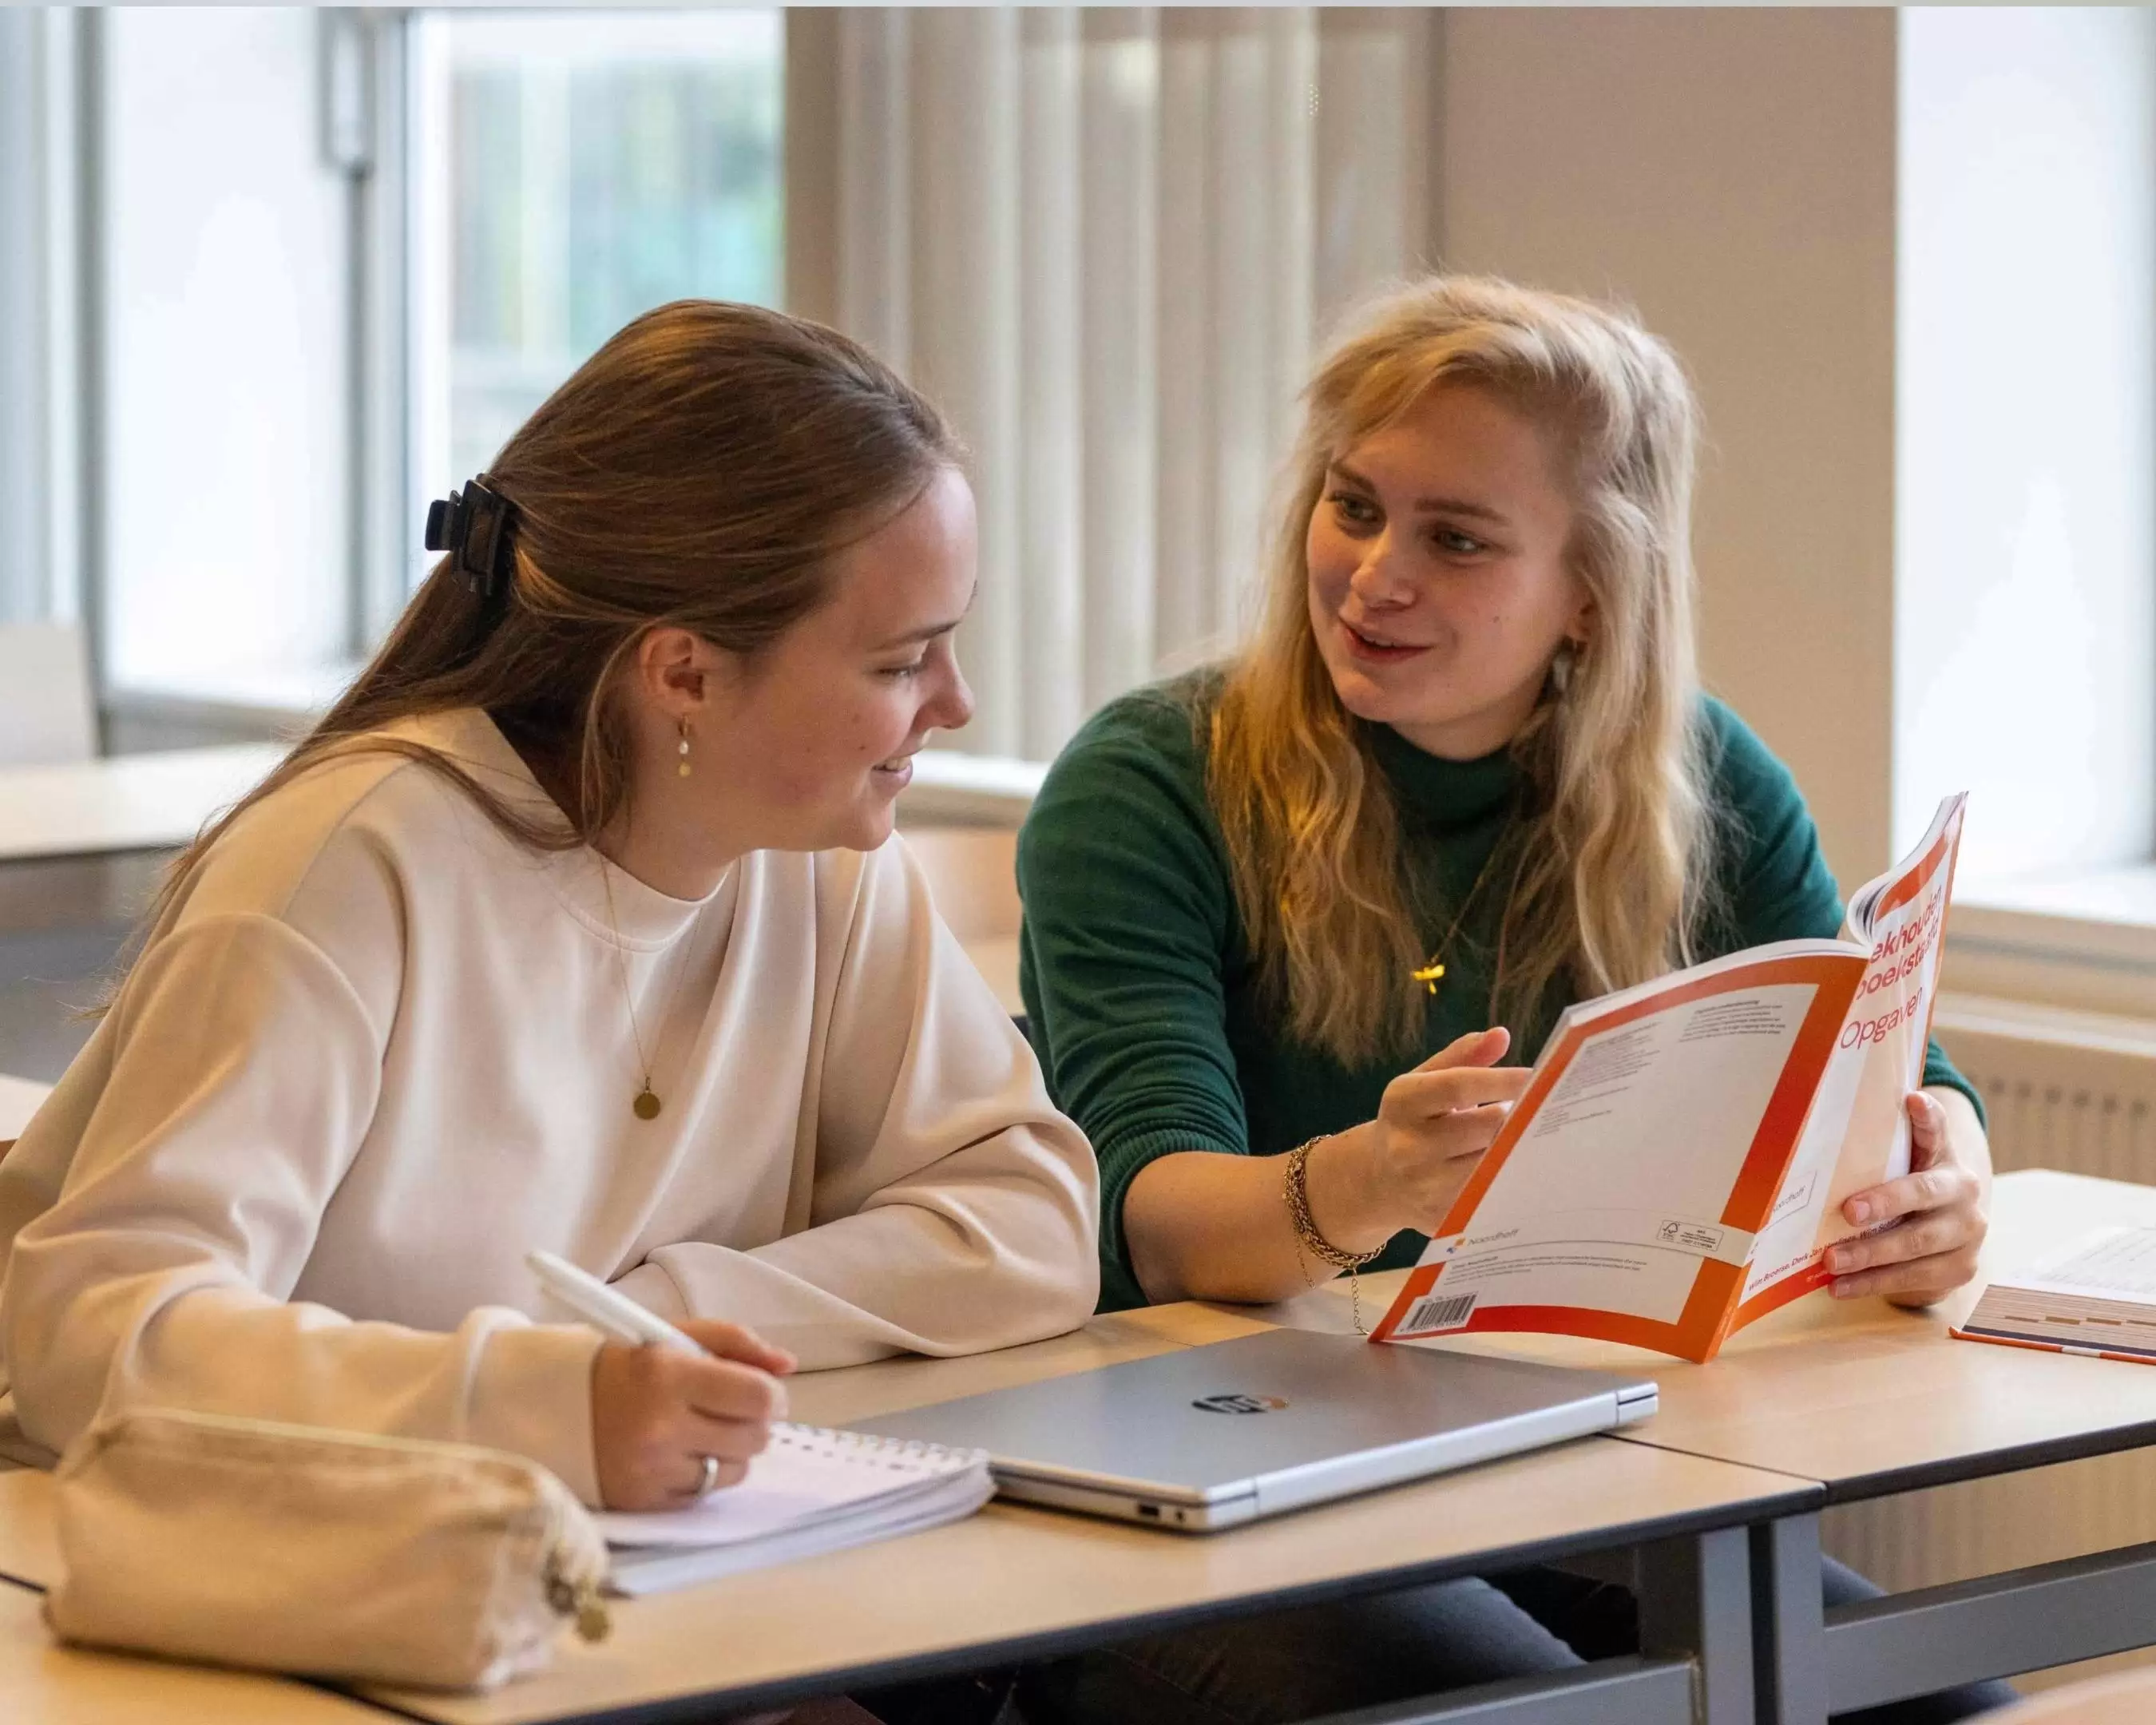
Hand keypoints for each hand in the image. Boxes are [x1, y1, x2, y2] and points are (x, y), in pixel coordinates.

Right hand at [590, 1319, 796, 1510]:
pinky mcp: (645, 1502)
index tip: (766, 1391)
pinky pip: (705, 1494)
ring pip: (736, 1469)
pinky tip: (681, 1453)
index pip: (757, 1397)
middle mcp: (661, 1427)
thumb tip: (788, 1365)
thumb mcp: (675, 1336)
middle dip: (756, 1422)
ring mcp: (652, 1470)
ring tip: (702, 1429)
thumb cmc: (625, 1366)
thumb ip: (736, 1343)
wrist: (553, 1408)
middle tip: (735, 1409)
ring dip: (731, 1450)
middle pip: (754, 1437)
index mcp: (669, 1375)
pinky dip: (704, 1474)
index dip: (773, 1395)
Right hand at [1311, 1028, 1530, 1251]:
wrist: (1377, 1180)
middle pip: (1483, 1128)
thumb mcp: (1425, 1083)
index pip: (1458, 1085)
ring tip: (1540, 1139)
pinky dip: (1511, 1182)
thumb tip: (1501, 1035)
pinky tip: (1527, 1170)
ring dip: (1519, 1151)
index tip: (1539, 1075)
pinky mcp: (1442, 1219)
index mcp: (1403, 1102)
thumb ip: (1462, 1058)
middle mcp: (1407, 1146)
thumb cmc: (1413, 1122)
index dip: (1502, 1079)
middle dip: (1520, 1118)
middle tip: (1551, 1110)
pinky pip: (1490, 1198)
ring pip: (1492, 1166)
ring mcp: (1423, 1187)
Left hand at [1828, 1090, 1987, 1307]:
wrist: (1955, 1225)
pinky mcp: (1958, 1272)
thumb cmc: (1915, 1185)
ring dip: (1870, 1259)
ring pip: (1917, 1251)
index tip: (1910, 1099)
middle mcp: (1966, 1201)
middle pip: (1924, 1199)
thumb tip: (1854, 1105)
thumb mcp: (1910, 1161)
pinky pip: (1913, 1282)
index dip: (1926, 1119)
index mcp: (1950, 1164)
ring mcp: (1967, 1240)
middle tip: (1847, 1211)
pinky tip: (1841, 1288)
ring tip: (1831, 1262)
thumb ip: (1895, 1138)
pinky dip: (1873, 1284)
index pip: (1938, 1136)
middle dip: (1885, 1206)